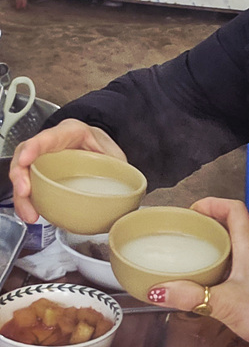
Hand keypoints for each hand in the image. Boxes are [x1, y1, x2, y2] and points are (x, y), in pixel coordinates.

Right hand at [10, 120, 126, 223]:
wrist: (102, 150)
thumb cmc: (104, 149)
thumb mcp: (115, 156)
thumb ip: (119, 171)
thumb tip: (130, 198)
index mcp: (71, 132)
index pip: (49, 136)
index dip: (34, 147)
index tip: (26, 160)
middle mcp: (52, 144)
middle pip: (26, 155)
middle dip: (21, 175)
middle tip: (25, 193)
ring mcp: (44, 160)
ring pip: (23, 174)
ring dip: (22, 196)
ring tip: (30, 213)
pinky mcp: (41, 175)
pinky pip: (29, 187)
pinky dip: (27, 202)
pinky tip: (32, 214)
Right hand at [147, 197, 248, 346]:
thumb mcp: (222, 303)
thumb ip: (189, 296)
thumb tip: (159, 290)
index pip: (235, 210)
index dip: (214, 203)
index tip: (192, 209)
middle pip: (232, 227)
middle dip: (208, 224)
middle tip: (186, 230)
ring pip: (233, 248)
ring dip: (213, 246)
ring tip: (190, 252)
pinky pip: (234, 268)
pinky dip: (217, 267)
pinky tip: (203, 282)